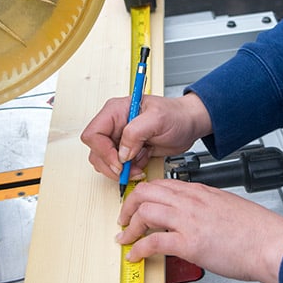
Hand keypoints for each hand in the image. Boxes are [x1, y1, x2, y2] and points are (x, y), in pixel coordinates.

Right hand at [81, 92, 212, 180]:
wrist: (189, 124)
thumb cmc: (176, 115)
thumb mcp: (158, 119)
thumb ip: (135, 132)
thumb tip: (121, 152)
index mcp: (115, 111)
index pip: (93, 134)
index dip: (103, 151)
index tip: (120, 162)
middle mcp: (114, 124)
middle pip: (96, 151)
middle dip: (112, 165)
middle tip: (129, 171)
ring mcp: (119, 138)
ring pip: (104, 162)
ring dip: (120, 170)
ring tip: (138, 168)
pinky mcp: (127, 150)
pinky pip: (118, 167)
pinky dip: (129, 171)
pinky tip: (142, 163)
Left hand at [116, 179, 282, 282]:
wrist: (271, 244)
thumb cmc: (256, 231)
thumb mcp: (228, 208)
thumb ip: (208, 209)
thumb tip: (195, 219)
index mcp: (200, 191)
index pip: (162, 185)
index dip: (143, 195)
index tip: (137, 205)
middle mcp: (191, 201)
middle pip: (146, 192)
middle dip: (128, 206)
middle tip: (124, 220)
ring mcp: (189, 220)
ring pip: (144, 211)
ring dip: (129, 226)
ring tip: (125, 238)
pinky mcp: (189, 243)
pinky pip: (153, 241)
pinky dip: (138, 249)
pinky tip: (136, 256)